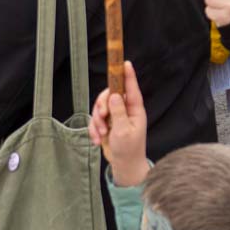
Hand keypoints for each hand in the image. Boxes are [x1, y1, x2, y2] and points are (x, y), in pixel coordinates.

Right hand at [89, 61, 150, 186]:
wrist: (124, 166)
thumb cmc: (129, 150)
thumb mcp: (123, 132)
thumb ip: (118, 113)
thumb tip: (114, 95)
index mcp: (135, 110)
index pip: (131, 88)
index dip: (128, 75)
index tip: (125, 63)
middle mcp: (125, 110)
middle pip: (109, 95)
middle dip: (101, 106)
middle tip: (102, 116)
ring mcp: (115, 116)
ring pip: (100, 108)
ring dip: (97, 121)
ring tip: (101, 134)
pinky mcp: (107, 124)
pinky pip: (95, 120)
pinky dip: (94, 129)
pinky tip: (97, 140)